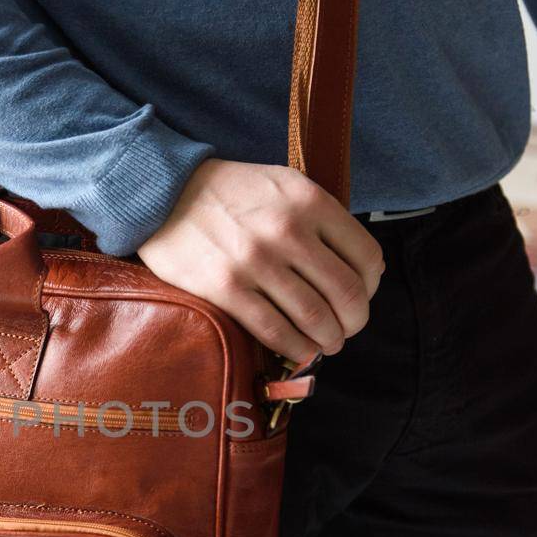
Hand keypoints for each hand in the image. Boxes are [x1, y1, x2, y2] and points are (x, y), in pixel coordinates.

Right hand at [137, 158, 384, 362]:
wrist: (164, 194)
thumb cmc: (229, 193)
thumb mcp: (283, 185)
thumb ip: (319, 217)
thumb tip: (357, 268)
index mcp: (310, 201)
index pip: (366, 256)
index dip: (372, 286)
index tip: (363, 296)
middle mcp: (288, 230)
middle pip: (347, 293)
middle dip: (355, 321)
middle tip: (347, 329)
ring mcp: (256, 261)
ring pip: (315, 318)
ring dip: (329, 340)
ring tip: (326, 344)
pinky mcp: (226, 288)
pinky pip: (275, 331)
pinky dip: (296, 348)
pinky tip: (300, 351)